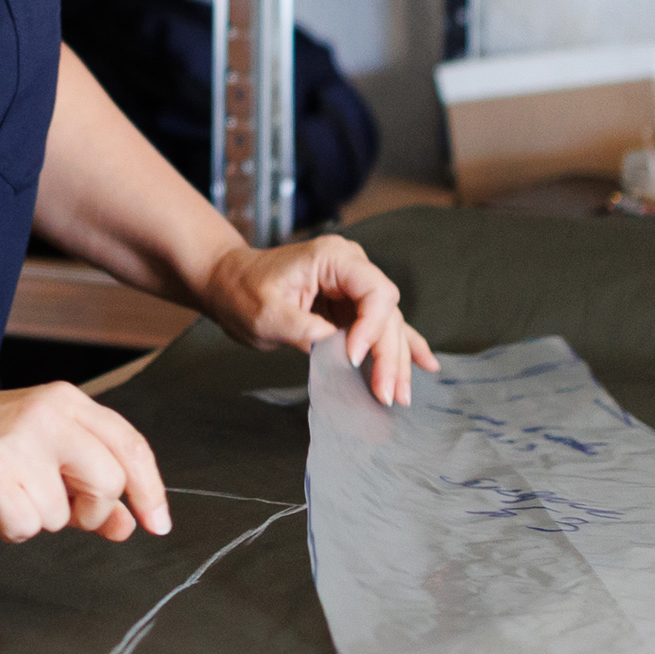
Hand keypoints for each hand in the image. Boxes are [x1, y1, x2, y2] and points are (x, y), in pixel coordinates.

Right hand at [0, 382, 172, 543]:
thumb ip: (88, 482)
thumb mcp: (45, 451)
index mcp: (66, 402)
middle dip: (91, 509)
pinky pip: (27, 526)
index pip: (130, 446)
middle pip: (109, 482)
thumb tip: (128, 524)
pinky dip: (13, 528)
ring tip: (10, 494)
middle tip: (64, 509)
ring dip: (41, 518)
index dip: (150, 489)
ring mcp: (18, 444)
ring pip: (64, 513)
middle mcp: (46, 416)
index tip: (156, 523)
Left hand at [200, 234, 436, 404]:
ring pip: (387, 326)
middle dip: (389, 356)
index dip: (371, 328)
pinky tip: (426, 364)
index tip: (354, 358)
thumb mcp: (265, 313)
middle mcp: (351, 269)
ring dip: (396, 361)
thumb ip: (302, 328)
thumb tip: (334, 346)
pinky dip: (402, 347)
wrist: (228, 284)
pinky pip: (381, 327)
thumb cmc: (242, 291)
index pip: (374, 291)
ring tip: (401, 395)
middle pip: (386, 314)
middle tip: (388, 394)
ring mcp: (352, 288)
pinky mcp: (349, 308)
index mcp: (333, 258)